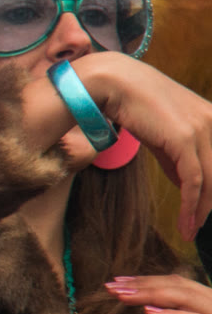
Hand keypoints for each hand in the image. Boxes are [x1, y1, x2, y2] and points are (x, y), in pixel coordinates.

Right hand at [74, 55, 211, 237]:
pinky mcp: (185, 139)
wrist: (111, 82)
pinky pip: (195, 180)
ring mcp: (201, 128)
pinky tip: (187, 221)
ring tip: (191, 230)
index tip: (204, 211)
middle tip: (198, 225)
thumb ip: (177, 159)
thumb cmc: (132, 103)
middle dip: (210, 203)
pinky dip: (192, 205)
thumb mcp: (161, 134)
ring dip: (202, 211)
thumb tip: (188, 186)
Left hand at [106, 273, 211, 313]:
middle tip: (112, 287)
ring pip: (188, 298)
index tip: (120, 281)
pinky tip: (149, 312)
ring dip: (151, 294)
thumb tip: (151, 308)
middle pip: (181, 286)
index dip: (149, 280)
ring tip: (123, 296)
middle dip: (144, 284)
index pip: (180, 284)